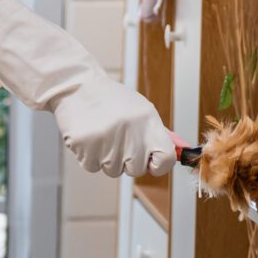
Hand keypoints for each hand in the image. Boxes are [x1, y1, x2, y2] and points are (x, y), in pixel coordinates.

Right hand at [53, 80, 177, 178]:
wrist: (77, 87)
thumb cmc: (111, 101)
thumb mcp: (140, 110)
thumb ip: (158, 133)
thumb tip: (180, 151)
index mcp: (148, 121)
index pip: (166, 159)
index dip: (159, 165)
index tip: (151, 162)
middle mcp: (130, 132)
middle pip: (136, 169)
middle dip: (128, 161)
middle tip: (118, 139)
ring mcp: (107, 140)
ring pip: (112, 170)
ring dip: (106, 158)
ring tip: (102, 134)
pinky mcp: (85, 146)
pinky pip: (92, 167)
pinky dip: (89, 156)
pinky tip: (89, 136)